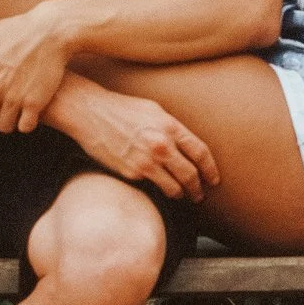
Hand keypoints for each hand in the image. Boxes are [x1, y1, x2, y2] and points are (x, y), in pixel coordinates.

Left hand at [0, 7, 75, 134]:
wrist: (53, 31)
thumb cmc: (19, 29)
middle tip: (1, 106)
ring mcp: (14, 96)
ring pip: (4, 127)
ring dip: (9, 121)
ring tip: (17, 107)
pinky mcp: (35, 102)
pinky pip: (25, 127)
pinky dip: (27, 123)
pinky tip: (30, 112)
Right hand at [47, 81, 218, 201]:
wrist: (90, 113)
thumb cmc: (122, 109)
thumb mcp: (154, 110)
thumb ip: (172, 129)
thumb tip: (187, 147)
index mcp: (170, 127)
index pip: (200, 153)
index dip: (210, 169)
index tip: (214, 179)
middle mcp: (161, 145)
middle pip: (190, 175)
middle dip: (198, 189)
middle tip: (200, 195)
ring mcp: (146, 161)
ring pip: (174, 188)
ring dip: (180, 194)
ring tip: (182, 195)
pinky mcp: (131, 173)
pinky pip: (152, 186)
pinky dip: (158, 189)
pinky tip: (158, 188)